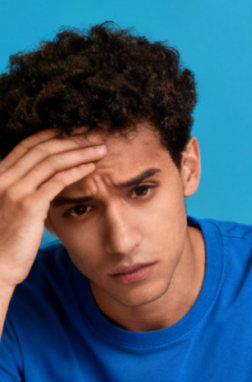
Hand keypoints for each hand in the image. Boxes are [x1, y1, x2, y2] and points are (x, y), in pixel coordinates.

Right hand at [0, 129, 104, 289]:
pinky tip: (92, 167)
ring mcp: (14, 190)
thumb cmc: (7, 241)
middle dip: (71, 138)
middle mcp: (3, 178)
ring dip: (79, 151)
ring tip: (101, 148)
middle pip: (42, 148)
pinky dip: (76, 171)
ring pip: (51, 161)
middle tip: (95, 133)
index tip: (76, 130)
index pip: (28, 146)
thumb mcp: (11, 209)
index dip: (53, 135)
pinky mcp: (28, 205)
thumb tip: (46, 184)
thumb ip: (25, 192)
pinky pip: (56, 181)